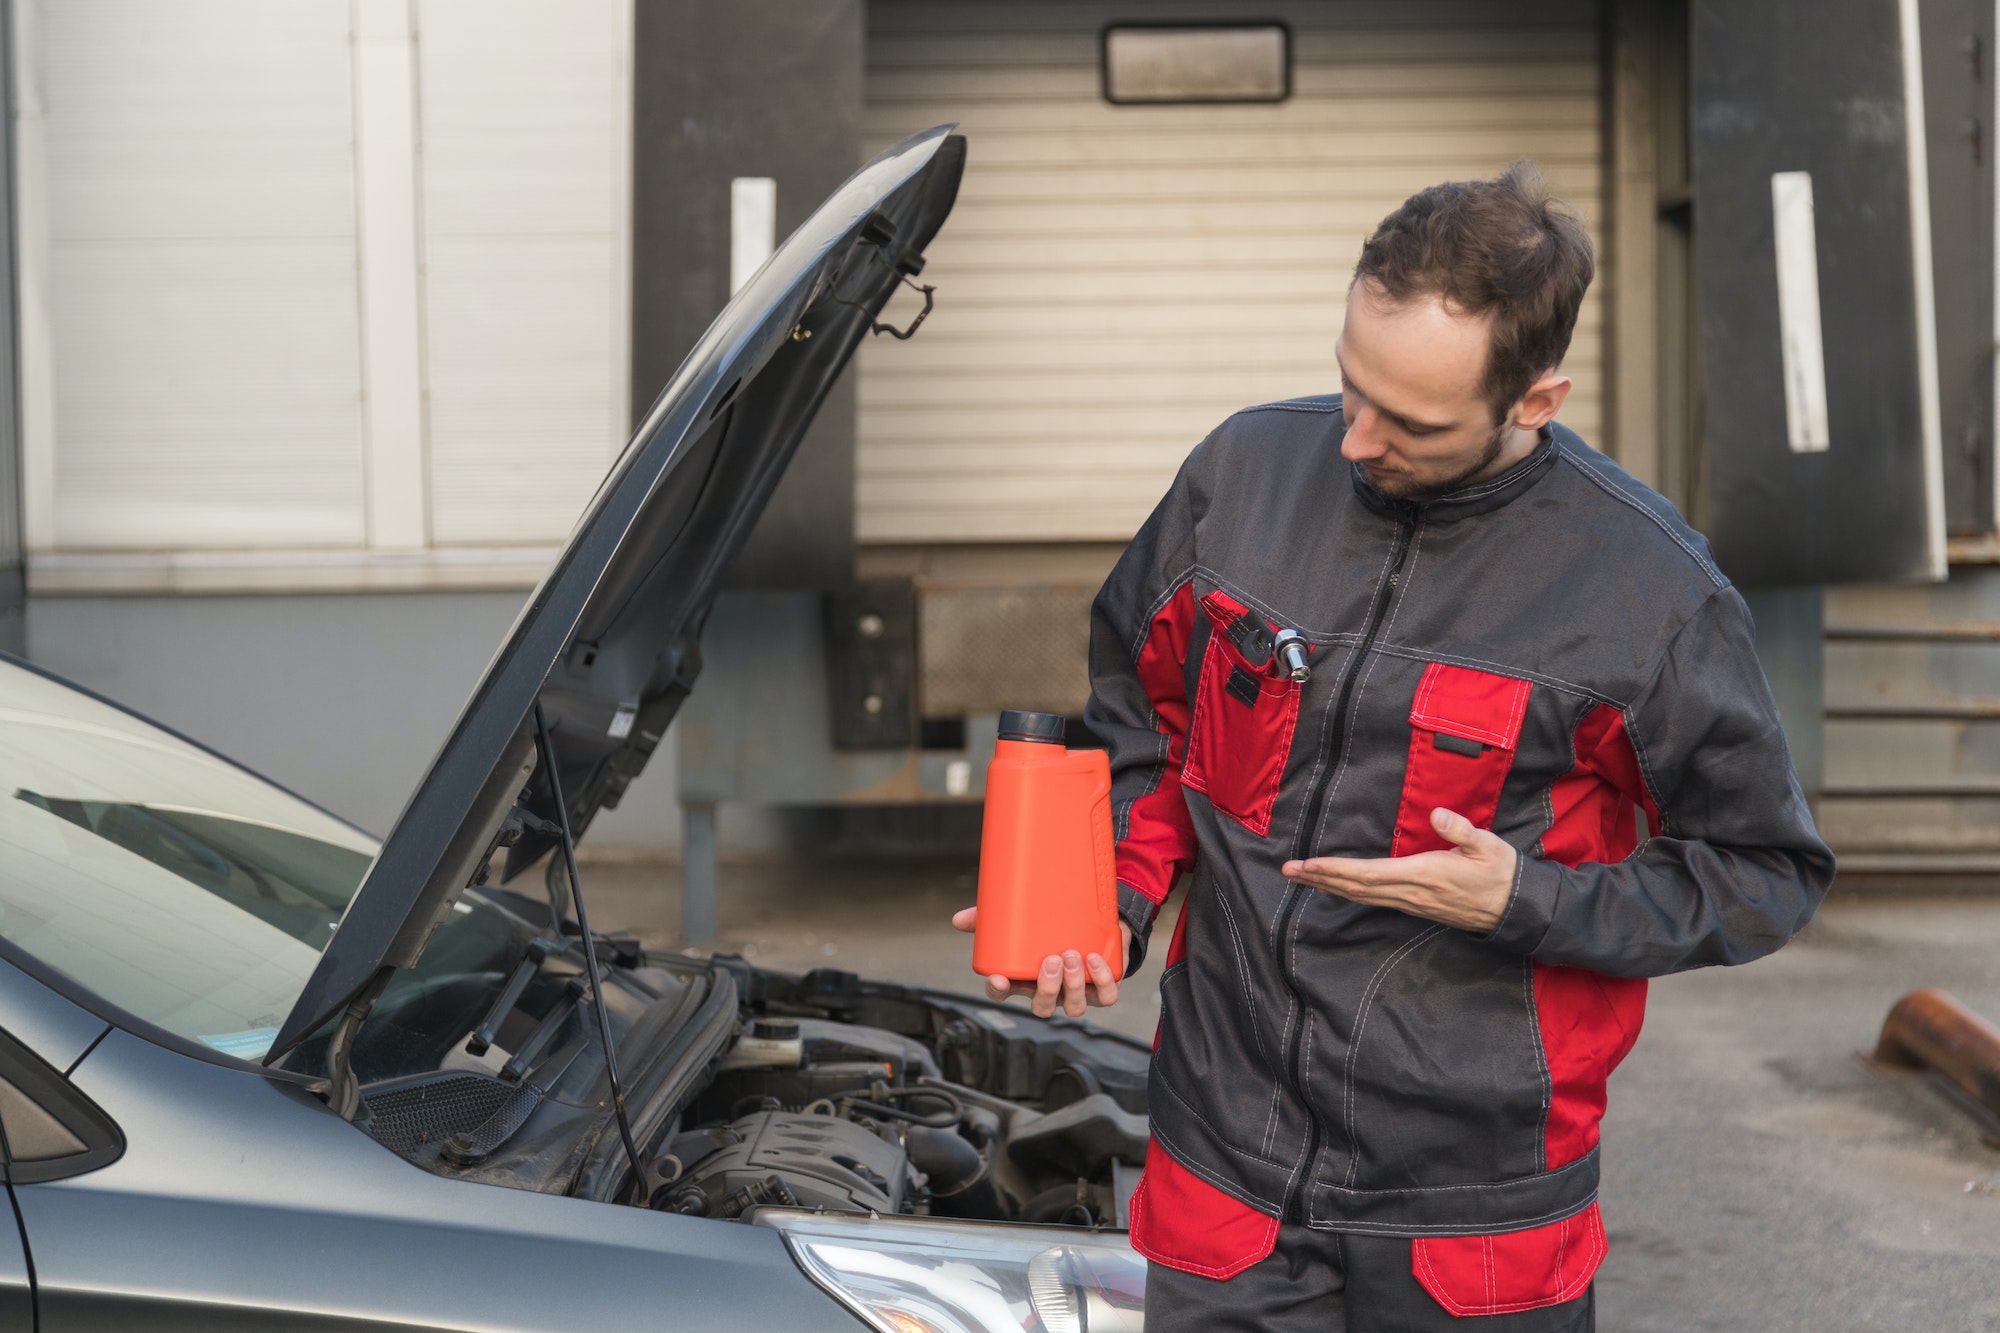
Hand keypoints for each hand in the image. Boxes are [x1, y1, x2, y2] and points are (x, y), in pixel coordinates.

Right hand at [951, 906, 1130, 1017]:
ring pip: (1074, 1007)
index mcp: (1023, 978)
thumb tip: (959, 919)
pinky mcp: (1103, 987)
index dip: (998, 991)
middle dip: (1047, 987)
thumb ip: (991, 920)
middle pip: (1042, 1007)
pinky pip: (1105, 997)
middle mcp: (1049, 991)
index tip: (998, 978)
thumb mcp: (1019, 921)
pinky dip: (1102, 981)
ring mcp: (1077, 992)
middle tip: (1051, 960)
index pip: (1003, 993)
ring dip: (1073, 985)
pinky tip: (1094, 958)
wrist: (1093, 920)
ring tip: (1072, 956)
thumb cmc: (1049, 928)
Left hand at [1281, 807, 1516, 933]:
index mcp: (1424, 875)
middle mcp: (1411, 893)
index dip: (1337, 870)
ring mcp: (1412, 902)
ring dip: (1329, 886)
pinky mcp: (1415, 906)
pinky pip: (1374, 900)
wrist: (1516, 909)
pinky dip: (1349, 892)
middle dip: (1320, 879)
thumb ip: (1461, 830)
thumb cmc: (1501, 873)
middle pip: (1357, 888)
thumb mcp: (1488, 846)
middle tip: (1288, 870)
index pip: (1370, 874)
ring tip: (1301, 877)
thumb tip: (1437, 814)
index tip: (1310, 865)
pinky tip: (1336, 887)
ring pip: (1362, 896)